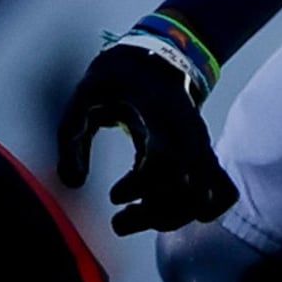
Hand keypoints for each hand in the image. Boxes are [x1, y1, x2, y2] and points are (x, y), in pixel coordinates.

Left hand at [57, 18, 236, 234]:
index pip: (172, 162)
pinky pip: (209, 194)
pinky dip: (188, 211)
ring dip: (167, 218)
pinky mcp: (196, 161)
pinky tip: (158, 215)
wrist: (157, 59)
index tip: (115, 195)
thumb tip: (73, 181)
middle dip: (157, 216)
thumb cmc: (121, 76)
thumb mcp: (86, 93)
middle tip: (120, 222)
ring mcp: (198, 151)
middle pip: (192, 192)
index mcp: (166, 117)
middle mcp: (190, 138)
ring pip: (200, 199)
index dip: (144, 186)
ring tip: (127, 219)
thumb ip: (72, 134)